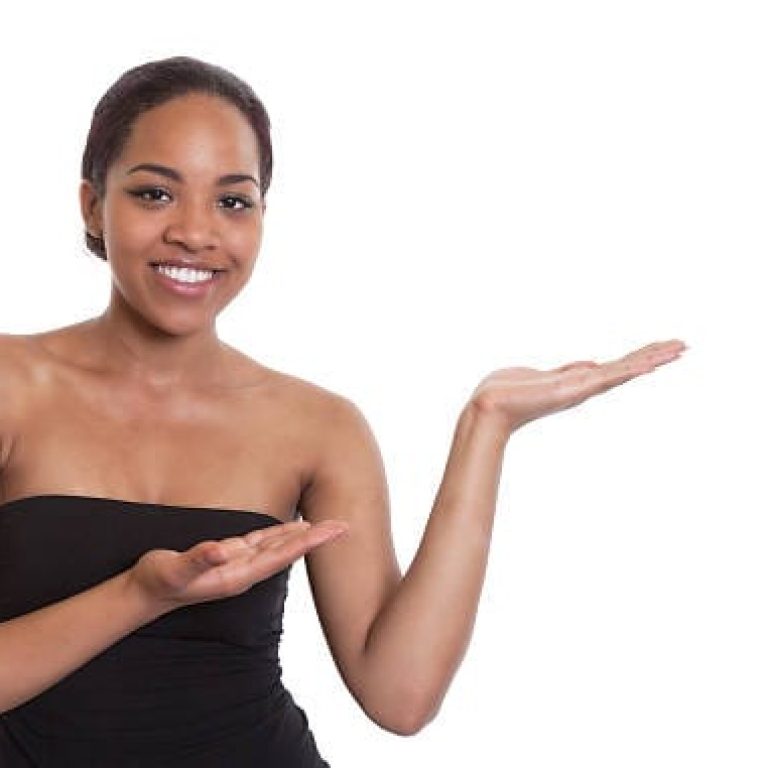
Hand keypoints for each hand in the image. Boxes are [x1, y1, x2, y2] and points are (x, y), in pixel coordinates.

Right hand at [127, 518, 348, 611]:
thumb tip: (221, 549)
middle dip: (316, 538)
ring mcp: (238, 564)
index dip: (308, 542)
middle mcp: (244, 570)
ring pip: (277, 546)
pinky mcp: (229, 556)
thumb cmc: (158, 581)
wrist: (145, 593)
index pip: (281, 555)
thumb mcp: (174, 570)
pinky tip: (292, 528)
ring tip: (326, 525)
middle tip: (345, 525)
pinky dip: (280, 534)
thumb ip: (198, 559)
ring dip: (302, 536)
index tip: (333, 532)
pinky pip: (262, 542)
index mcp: (238, 575)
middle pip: (287, 551)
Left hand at [469, 339, 686, 433]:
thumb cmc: (508, 392)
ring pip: (624, 370)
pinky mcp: (574, 389)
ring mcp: (581, 388)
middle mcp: (584, 386)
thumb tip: (592, 364)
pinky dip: (630, 370)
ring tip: (679, 349)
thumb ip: (570, 371)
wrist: (490, 407)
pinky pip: (608, 376)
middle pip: (627, 368)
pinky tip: (651, 364)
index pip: (617, 367)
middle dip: (655, 356)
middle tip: (684, 345)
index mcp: (578, 381)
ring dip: (652, 359)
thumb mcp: (545, 375)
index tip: (663, 349)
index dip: (640, 358)